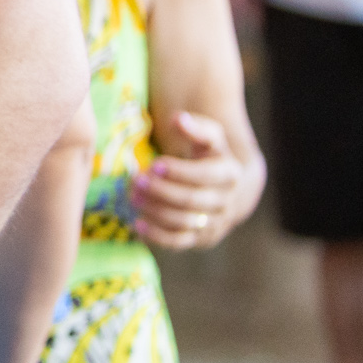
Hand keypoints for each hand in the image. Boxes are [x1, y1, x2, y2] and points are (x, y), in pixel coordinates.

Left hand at [134, 112, 242, 249]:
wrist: (224, 189)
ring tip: (132, 197)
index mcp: (229, 174)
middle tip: (135, 180)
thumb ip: (196, 127)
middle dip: (162, 191)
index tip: (154, 164)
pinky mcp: (199, 239)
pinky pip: (179, 242)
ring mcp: (213, 223)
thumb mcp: (209, 139)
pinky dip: (158, 236)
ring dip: (155, 210)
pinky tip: (137, 224)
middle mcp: (224, 202)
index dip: (180, 171)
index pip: (207, 175)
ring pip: (184, 222)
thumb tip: (178, 119)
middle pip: (193, 200)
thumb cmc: (209, 157)